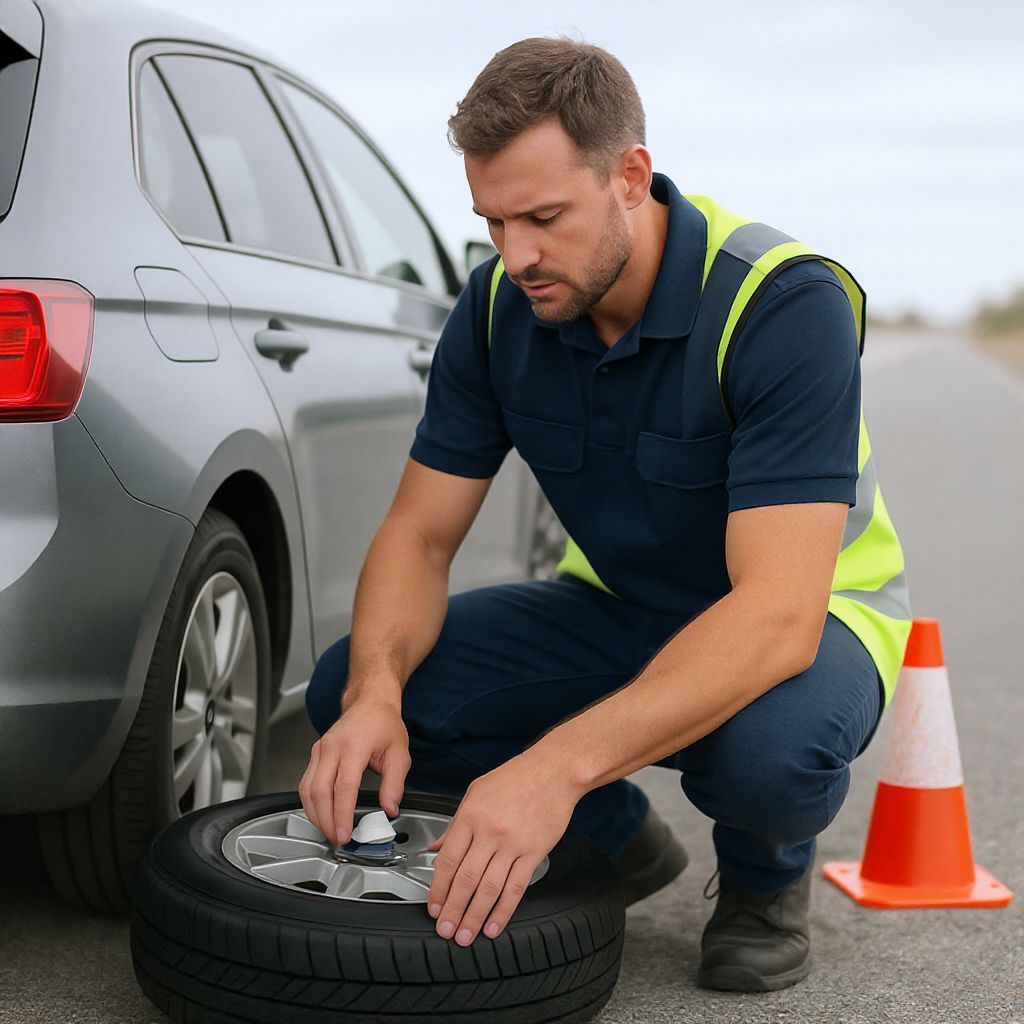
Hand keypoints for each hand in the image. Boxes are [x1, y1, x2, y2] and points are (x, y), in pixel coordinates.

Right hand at [298, 695, 410, 844]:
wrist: (370, 702)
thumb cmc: (384, 724)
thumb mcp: (400, 753)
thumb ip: (395, 784)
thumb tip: (390, 809)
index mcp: (354, 745)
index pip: (343, 787)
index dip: (342, 815)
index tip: (345, 834)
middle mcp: (331, 747)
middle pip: (319, 791)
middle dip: (326, 821)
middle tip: (338, 839)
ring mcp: (319, 749)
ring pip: (307, 789)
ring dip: (316, 815)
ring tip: (330, 832)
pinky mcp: (314, 754)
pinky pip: (306, 783)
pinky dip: (311, 804)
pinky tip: (321, 815)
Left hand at [424, 750, 580, 946]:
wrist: (554, 770)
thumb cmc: (516, 777)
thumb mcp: (477, 792)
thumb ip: (456, 823)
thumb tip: (436, 847)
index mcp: (471, 815)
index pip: (448, 860)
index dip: (438, 888)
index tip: (433, 907)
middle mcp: (490, 831)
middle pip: (466, 879)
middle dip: (452, 910)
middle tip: (444, 930)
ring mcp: (513, 844)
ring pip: (489, 888)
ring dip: (474, 916)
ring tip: (465, 935)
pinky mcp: (534, 853)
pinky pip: (516, 888)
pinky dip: (504, 911)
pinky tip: (495, 925)